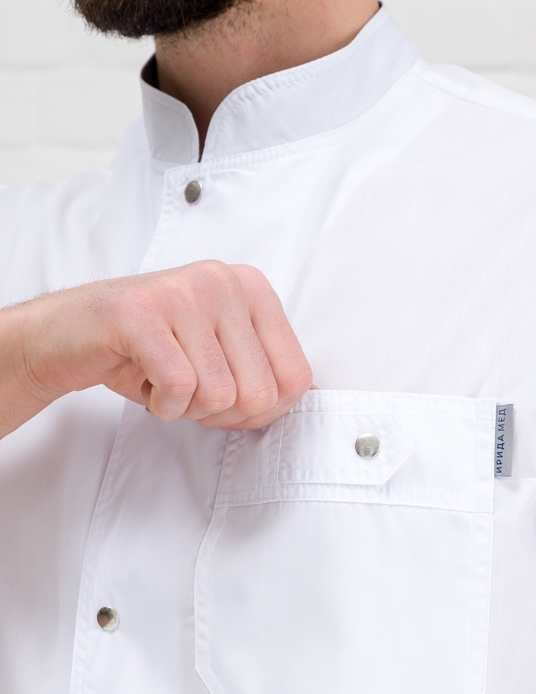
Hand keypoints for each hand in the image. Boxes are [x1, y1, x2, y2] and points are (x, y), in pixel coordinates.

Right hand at [3, 260, 311, 433]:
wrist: (67, 338)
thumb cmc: (149, 352)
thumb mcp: (222, 356)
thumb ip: (266, 372)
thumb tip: (309, 396)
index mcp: (252, 288)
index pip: (296, 378)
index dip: (260, 410)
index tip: (224, 396)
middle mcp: (223, 281)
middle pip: (259, 394)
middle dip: (220, 412)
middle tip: (185, 390)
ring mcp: (182, 291)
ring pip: (219, 395)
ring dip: (185, 407)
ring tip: (161, 379)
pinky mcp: (141, 312)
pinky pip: (180, 388)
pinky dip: (161, 404)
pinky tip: (144, 381)